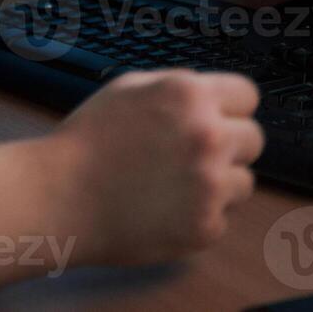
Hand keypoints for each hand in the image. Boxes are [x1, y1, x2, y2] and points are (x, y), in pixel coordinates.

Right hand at [50, 70, 263, 265]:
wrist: (58, 196)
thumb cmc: (87, 141)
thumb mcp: (129, 87)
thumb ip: (178, 87)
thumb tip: (213, 96)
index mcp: (191, 95)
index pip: (248, 96)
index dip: (230, 108)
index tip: (218, 120)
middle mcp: (209, 136)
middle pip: (254, 139)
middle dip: (229, 145)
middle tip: (192, 156)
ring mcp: (210, 185)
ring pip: (244, 182)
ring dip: (218, 183)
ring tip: (173, 185)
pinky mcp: (205, 226)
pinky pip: (222, 218)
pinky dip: (199, 216)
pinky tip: (164, 209)